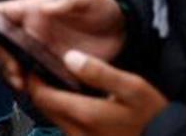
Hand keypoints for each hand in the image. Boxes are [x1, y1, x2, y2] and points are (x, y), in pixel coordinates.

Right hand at [0, 0, 126, 73]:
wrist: (122, 30)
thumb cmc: (102, 7)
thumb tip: (46, 6)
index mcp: (35, 8)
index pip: (3, 11)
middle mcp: (32, 29)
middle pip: (3, 42)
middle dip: (0, 56)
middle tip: (13, 69)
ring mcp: (39, 49)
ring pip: (14, 61)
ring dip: (12, 72)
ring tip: (22, 82)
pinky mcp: (50, 67)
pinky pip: (32, 77)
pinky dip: (29, 84)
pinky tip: (33, 90)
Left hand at [26, 52, 167, 135]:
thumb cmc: (151, 116)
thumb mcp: (131, 86)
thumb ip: (98, 72)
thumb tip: (70, 57)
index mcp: (85, 114)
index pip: (42, 95)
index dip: (33, 78)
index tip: (36, 62)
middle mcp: (77, 132)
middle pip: (44, 107)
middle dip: (40, 87)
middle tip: (44, 68)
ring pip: (54, 117)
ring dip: (52, 99)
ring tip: (59, 80)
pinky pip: (66, 126)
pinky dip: (64, 110)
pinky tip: (76, 99)